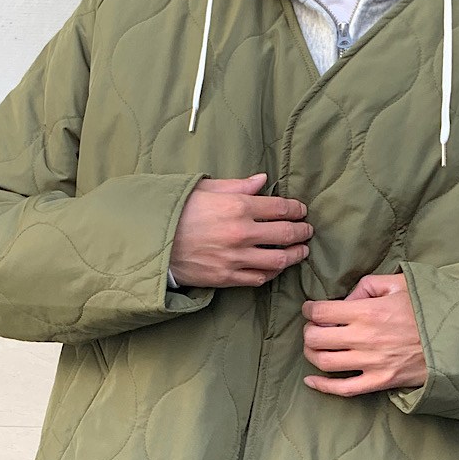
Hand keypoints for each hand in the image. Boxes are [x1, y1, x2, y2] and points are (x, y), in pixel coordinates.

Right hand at [169, 173, 312, 287]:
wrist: (150, 242)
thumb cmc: (176, 211)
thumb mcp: (205, 189)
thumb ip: (238, 186)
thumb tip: (263, 181)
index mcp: (237, 206)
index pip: (281, 208)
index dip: (297, 210)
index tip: (302, 211)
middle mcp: (241, 233)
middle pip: (286, 234)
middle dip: (302, 232)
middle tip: (307, 230)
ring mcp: (235, 258)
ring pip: (278, 260)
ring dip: (295, 255)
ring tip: (301, 251)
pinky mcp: (227, 277)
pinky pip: (259, 278)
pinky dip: (272, 273)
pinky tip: (277, 267)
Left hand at [302, 274, 427, 396]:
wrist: (457, 338)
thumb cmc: (428, 308)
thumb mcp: (400, 284)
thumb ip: (368, 285)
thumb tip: (346, 299)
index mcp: (368, 311)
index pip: (321, 312)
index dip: (309, 309)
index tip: (310, 309)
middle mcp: (365, 338)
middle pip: (316, 338)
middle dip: (309, 331)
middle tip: (313, 328)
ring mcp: (372, 362)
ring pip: (324, 363)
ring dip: (312, 354)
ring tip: (316, 348)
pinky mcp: (380, 381)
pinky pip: (343, 389)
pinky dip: (322, 387)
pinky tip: (311, 381)